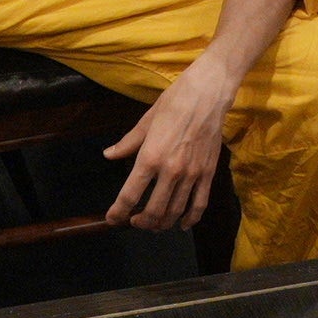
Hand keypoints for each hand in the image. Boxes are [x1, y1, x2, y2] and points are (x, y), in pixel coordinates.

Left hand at [101, 67, 234, 232]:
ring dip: (162, 224)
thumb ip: (127, 143)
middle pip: (153, 211)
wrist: (207, 93)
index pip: (130, 195)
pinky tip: (182, 224)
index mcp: (150, 157)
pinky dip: (190, 219)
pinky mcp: (208, 174)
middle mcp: (170, 171)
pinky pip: (199, 205)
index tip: (111, 219)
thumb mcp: (146, 121)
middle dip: (140, 223)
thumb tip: (109, 155)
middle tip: (134, 222)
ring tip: (153, 224)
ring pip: (175, 212)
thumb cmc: (173, 102)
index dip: (117, 212)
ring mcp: (191, 175)